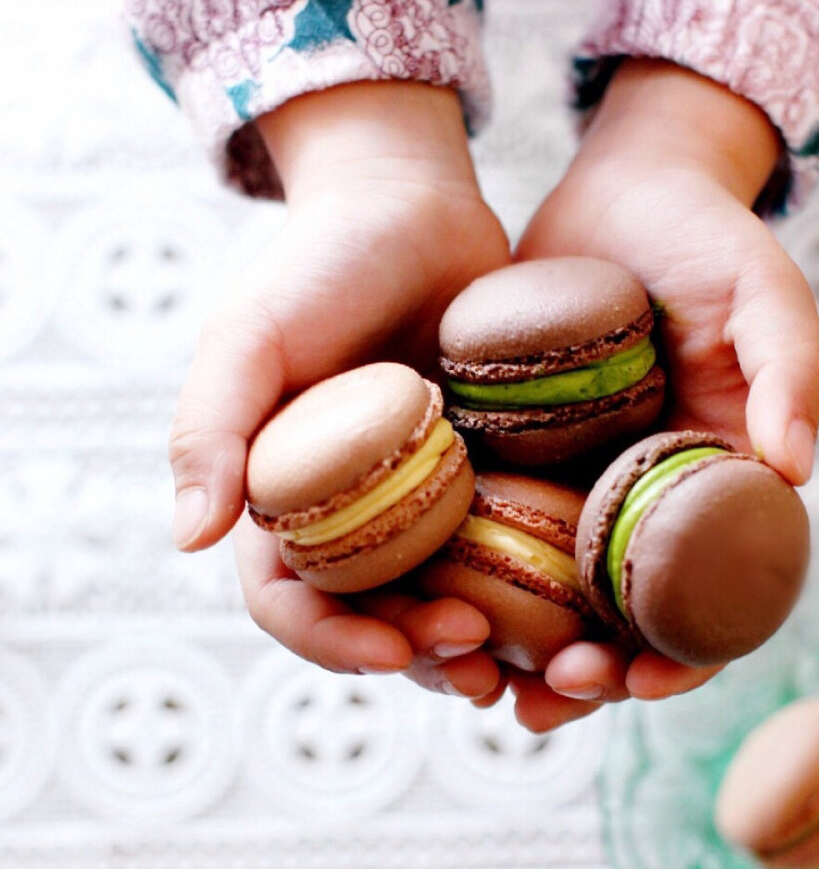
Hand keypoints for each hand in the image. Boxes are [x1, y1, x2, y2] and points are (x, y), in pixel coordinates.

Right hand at [169, 80, 510, 700]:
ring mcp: (427, 505)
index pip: (290, 602)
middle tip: (481, 664)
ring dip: (487, 645)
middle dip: (425, 658)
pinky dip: (539, 590)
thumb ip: (209, 430)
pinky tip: (580, 609)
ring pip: (451, 603)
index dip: (332, 641)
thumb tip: (188, 539)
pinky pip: (514, 552)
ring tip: (533, 663)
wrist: (413, 204)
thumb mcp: (250, 335)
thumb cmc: (318, 261)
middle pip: (378, 622)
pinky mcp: (493, 481)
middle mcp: (353, 517)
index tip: (392, 650)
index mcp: (281, 501)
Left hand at [512, 59, 818, 730]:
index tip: (645, 684)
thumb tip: (796, 470)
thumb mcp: (765, 290)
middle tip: (546, 698)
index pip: (716, 599)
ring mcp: (584, 486)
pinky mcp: (522, 459)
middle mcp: (651, 503)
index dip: (689, 654)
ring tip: (480, 682)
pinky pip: (497, 534)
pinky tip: (431, 606)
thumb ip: (791, 370)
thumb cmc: (710, 236)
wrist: (623, 185)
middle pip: (626, 619)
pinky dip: (472, 577)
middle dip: (592, 675)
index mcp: (722, 487)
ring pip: (554, 596)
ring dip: (522, 649)